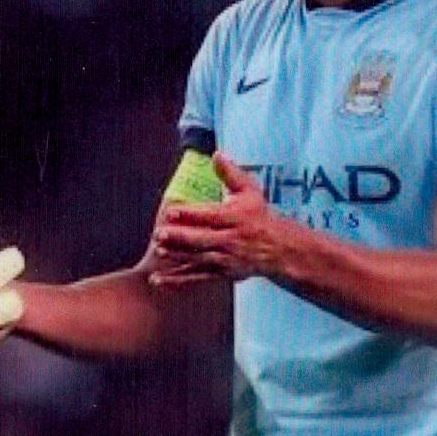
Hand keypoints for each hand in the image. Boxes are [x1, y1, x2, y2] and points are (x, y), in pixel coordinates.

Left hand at [150, 153, 287, 286]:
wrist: (277, 248)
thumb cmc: (259, 215)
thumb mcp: (250, 191)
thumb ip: (231, 174)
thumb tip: (216, 154)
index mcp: (235, 218)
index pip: (210, 215)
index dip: (190, 214)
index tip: (171, 210)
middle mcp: (230, 240)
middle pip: (202, 239)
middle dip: (181, 237)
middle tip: (160, 233)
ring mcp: (225, 259)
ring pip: (198, 259)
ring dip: (178, 257)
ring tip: (158, 251)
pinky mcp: (220, 273)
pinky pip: (196, 278)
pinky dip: (177, 281)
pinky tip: (158, 280)